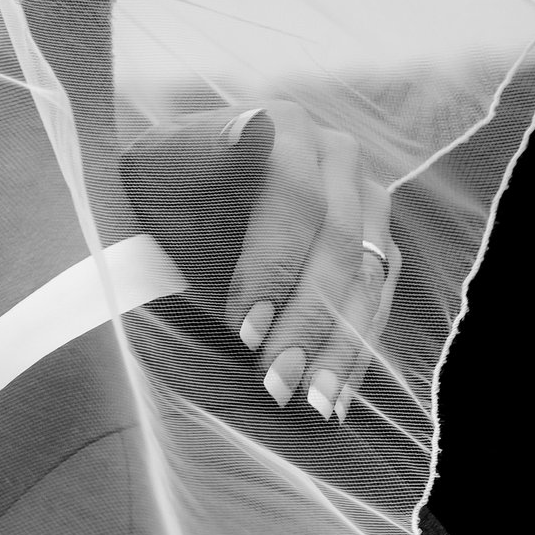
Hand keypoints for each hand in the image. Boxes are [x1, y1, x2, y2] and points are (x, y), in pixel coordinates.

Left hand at [122, 102, 396, 420]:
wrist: (180, 183)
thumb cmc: (159, 178)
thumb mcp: (160, 162)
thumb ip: (203, 153)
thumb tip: (248, 131)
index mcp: (285, 129)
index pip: (295, 201)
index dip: (273, 266)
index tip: (243, 329)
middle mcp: (337, 157)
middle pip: (337, 245)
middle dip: (307, 322)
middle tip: (276, 382)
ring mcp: (364, 198)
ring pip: (365, 277)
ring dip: (342, 347)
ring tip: (315, 405)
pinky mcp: (373, 240)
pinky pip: (374, 299)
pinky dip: (356, 349)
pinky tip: (336, 396)